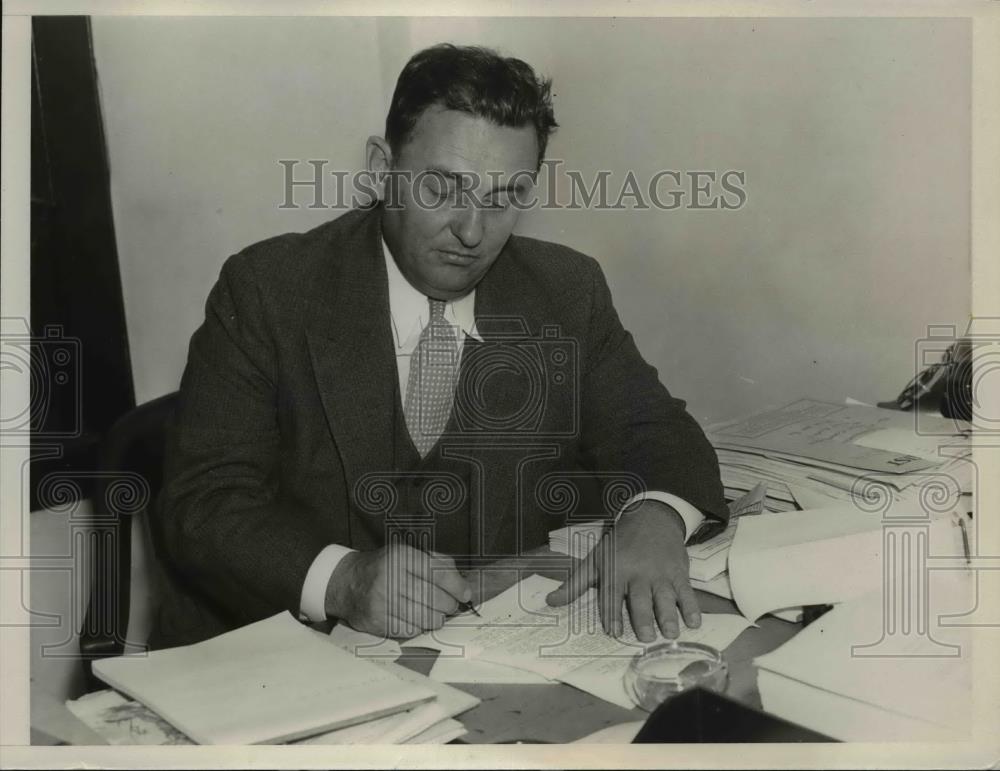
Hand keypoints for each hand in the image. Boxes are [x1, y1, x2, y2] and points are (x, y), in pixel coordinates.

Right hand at [324, 544, 469, 638]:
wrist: (347, 582)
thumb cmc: (384, 568)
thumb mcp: (407, 554)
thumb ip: (437, 563)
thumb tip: (463, 585)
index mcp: (401, 557)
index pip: (439, 574)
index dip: (457, 587)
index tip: (465, 594)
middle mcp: (390, 578)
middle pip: (434, 599)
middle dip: (449, 605)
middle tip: (450, 605)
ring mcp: (382, 602)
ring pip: (425, 619)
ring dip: (436, 619)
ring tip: (435, 613)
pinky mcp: (377, 622)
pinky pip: (410, 631)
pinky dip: (419, 628)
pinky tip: (416, 619)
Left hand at [545, 500, 699, 641]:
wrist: (651, 518)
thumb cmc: (619, 544)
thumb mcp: (594, 560)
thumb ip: (575, 584)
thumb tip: (550, 601)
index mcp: (616, 570)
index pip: (612, 594)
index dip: (612, 613)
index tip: (613, 631)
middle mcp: (639, 573)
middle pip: (640, 598)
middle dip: (643, 617)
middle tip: (645, 637)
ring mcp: (661, 573)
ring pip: (665, 596)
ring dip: (668, 615)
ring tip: (670, 633)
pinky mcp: (678, 572)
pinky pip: (686, 591)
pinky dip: (691, 607)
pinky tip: (694, 622)